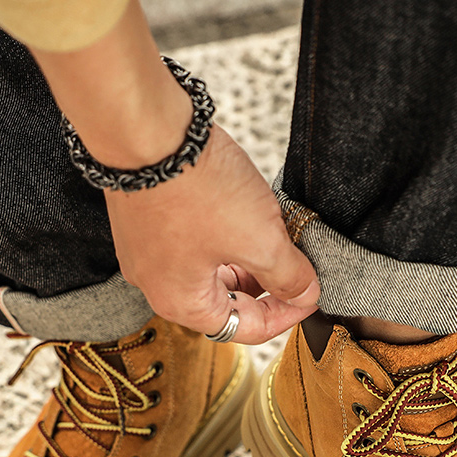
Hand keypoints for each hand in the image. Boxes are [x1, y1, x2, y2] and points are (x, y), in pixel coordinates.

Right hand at [104, 123, 319, 343]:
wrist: (144, 128)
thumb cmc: (196, 189)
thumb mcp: (260, 240)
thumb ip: (289, 276)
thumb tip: (305, 295)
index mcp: (181, 303)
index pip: (246, 328)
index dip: (287, 314)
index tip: (312, 294)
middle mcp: (156, 284)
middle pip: (224, 300)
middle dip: (265, 285)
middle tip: (296, 263)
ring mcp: (145, 250)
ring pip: (208, 268)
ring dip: (243, 258)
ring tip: (271, 233)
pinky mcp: (144, 218)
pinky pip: (190, 240)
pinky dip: (221, 235)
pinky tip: (241, 210)